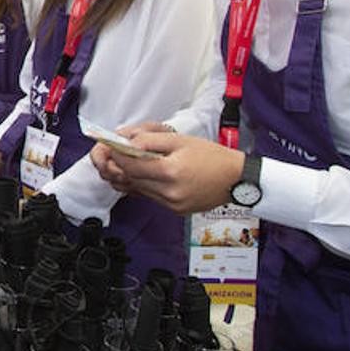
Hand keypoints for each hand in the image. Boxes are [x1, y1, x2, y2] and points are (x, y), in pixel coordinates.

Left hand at [96, 131, 243, 213]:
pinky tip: (145, 174)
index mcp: (170, 172)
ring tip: (130, 161)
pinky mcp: (175, 210)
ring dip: (130, 176)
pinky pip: (150, 197)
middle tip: (115, 152)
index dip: (117, 155)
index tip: (112, 145)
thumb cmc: (212, 157)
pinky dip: (143, 185)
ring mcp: (172, 204)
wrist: (237, 179)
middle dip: (119, 165)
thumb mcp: (180, 140)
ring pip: (138, 190)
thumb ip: (150, 141)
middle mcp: (169, 192)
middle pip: (131, 179)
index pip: (130, 165)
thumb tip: (126, 142)